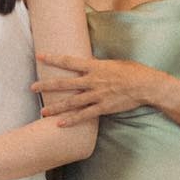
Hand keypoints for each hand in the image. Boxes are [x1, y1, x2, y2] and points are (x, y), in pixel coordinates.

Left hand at [32, 51, 157, 122]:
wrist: (145, 85)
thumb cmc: (132, 71)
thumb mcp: (113, 62)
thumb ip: (98, 64)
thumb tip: (88, 61)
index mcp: (94, 66)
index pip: (69, 61)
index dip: (53, 58)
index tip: (40, 56)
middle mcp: (92, 80)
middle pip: (64, 84)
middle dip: (47, 85)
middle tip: (33, 87)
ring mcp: (97, 95)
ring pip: (71, 102)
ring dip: (55, 107)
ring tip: (42, 111)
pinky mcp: (103, 107)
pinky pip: (84, 115)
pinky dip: (71, 120)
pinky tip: (60, 124)